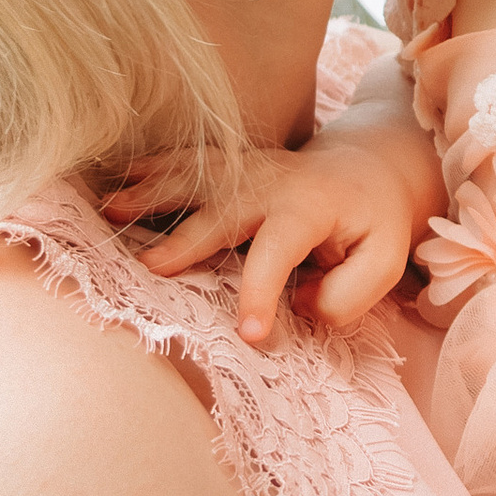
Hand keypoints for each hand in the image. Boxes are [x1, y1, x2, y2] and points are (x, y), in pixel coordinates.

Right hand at [99, 138, 425, 346]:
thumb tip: (297, 302)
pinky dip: (151, 168)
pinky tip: (119, 177)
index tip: (249, 333)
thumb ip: (348, 293)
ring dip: (153, 192)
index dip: (263, 290)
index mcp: (310, 208)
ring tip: (111, 209)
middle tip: (149, 267)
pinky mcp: (231, 166)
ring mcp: (248, 168)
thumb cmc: (373, 225)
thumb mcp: (384, 264)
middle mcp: (273, 182)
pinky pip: (189, 162)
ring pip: (197, 176)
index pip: (281, 251)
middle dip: (187, 237)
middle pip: (225, 209)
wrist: (369, 168)